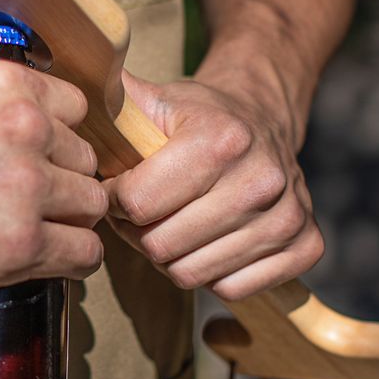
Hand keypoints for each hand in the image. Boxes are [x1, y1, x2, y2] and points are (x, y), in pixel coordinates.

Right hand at [0, 61, 107, 304]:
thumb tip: (28, 121)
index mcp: (5, 85)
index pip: (77, 109)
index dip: (59, 142)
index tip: (42, 163)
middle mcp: (25, 127)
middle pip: (87, 162)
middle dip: (63, 185)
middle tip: (26, 207)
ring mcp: (28, 185)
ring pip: (93, 206)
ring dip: (68, 224)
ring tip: (28, 236)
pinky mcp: (23, 243)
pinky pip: (86, 252)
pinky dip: (68, 261)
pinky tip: (36, 262)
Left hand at [104, 69, 323, 300]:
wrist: (262, 116)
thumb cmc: (196, 116)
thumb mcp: (151, 99)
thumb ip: (108, 99)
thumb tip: (72, 89)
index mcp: (221, 139)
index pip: (137, 204)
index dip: (116, 200)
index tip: (121, 187)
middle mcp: (262, 179)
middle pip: (160, 246)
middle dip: (139, 232)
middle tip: (145, 211)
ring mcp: (289, 216)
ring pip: (191, 274)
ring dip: (171, 256)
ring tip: (174, 223)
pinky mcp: (306, 246)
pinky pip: (231, 289)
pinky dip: (211, 272)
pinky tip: (208, 240)